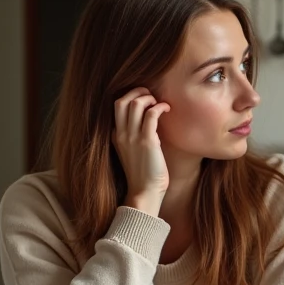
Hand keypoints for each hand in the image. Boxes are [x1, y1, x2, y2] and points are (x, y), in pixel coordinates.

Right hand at [112, 87, 170, 217]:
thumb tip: (150, 121)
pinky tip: (167, 109)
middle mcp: (121, 134)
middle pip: (120, 101)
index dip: (130, 97)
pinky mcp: (147, 142)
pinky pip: (151, 114)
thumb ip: (136, 137)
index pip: (116, 107)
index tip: (145, 99)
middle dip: (136, 92)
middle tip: (150, 95)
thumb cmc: (144, 174)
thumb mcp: (134, 152)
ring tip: (159, 102)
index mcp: (116, 136)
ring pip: (134, 104)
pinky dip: (159, 107)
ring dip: (148, 97)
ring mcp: (132, 138)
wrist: (144, 192)